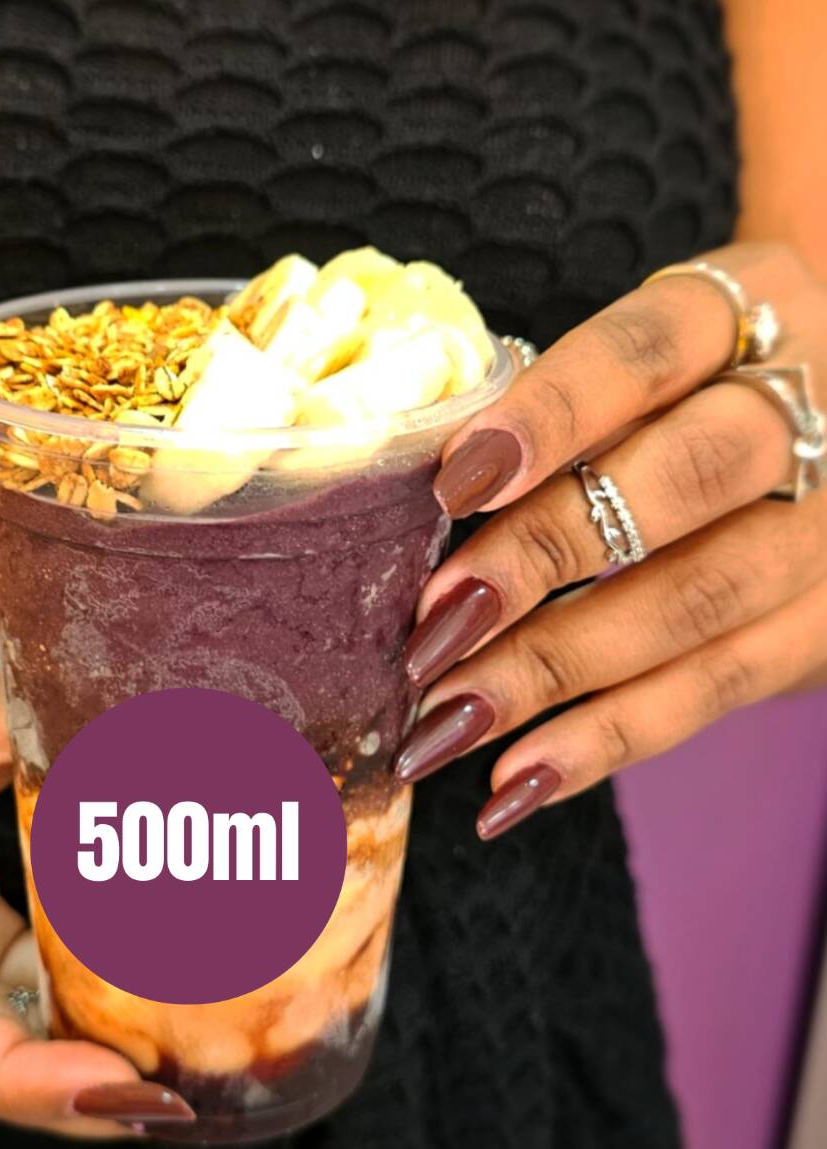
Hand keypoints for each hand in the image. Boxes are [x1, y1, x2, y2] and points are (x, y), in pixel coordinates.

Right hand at [0, 605, 192, 1133]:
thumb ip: (58, 754)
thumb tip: (177, 788)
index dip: (23, 1074)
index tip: (117, 1084)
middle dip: (65, 1080)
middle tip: (172, 1091)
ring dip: (73, 1041)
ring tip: (171, 1051)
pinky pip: (1, 980)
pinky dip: (64, 989)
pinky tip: (134, 991)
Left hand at [395, 242, 826, 837]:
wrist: (826, 411)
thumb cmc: (681, 387)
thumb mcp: (637, 362)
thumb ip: (553, 413)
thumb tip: (416, 507)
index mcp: (747, 311)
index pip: (648, 348)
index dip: (552, 413)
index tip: (454, 482)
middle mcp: (812, 413)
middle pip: (685, 478)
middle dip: (547, 554)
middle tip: (435, 622)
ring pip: (701, 600)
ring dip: (558, 668)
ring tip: (447, 720)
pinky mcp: (825, 625)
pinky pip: (716, 691)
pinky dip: (606, 741)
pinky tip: (515, 782)